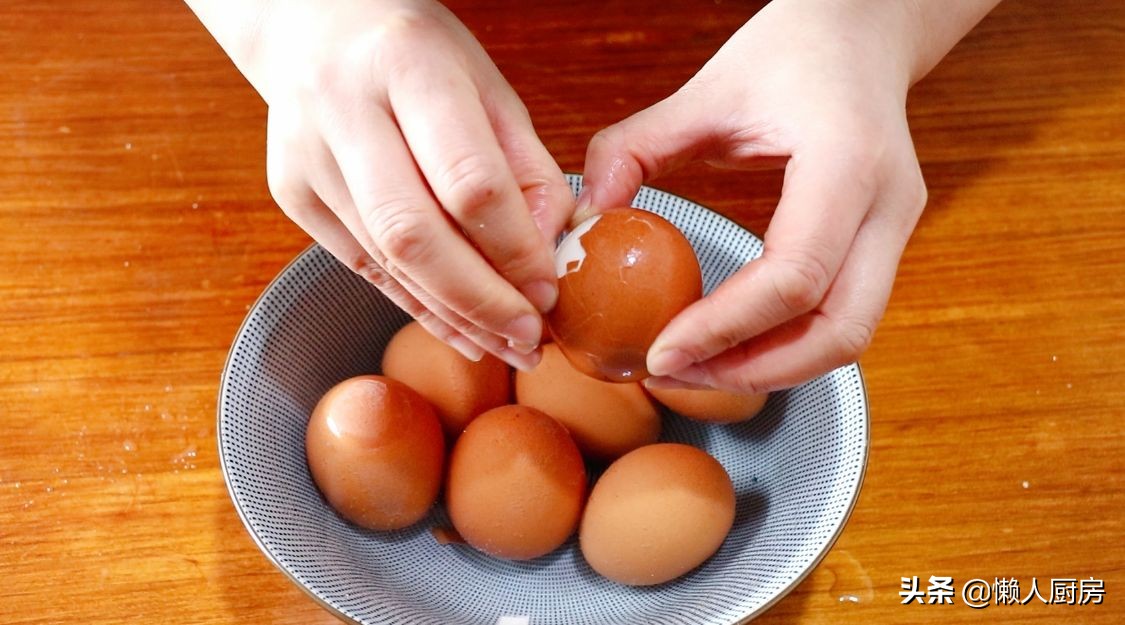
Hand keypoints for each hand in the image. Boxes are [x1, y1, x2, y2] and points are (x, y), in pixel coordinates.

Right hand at [249, 0, 572, 368]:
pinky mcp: (292, 194)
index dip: (514, 248)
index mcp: (409, 66)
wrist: (313, 25)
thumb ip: (526, 169)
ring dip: (455, 317)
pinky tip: (463, 332)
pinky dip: (419, 307)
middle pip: (415, 234)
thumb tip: (546, 256)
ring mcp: (308, 157)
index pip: (468, 180)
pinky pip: (365, 268)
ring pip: (388, 262)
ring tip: (508, 346)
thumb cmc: (418, 54)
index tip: (550, 288)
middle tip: (530, 337)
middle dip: (481, 300)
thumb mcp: (488, 86)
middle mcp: (345, 111)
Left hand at [578, 0, 931, 391]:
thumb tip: (585, 219)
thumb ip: (634, 149)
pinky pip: (843, 317)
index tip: (661, 350)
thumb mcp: (704, 89)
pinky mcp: (887, 243)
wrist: (863, 31)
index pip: (793, 276)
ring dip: (772, 367)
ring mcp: (897, 228)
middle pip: (839, 330)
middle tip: (676, 374)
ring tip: (696, 368)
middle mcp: (888, 204)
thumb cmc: (791, 49)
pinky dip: (787, 344)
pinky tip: (729, 342)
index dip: (725, 328)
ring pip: (849, 338)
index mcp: (846, 161)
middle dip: (753, 370)